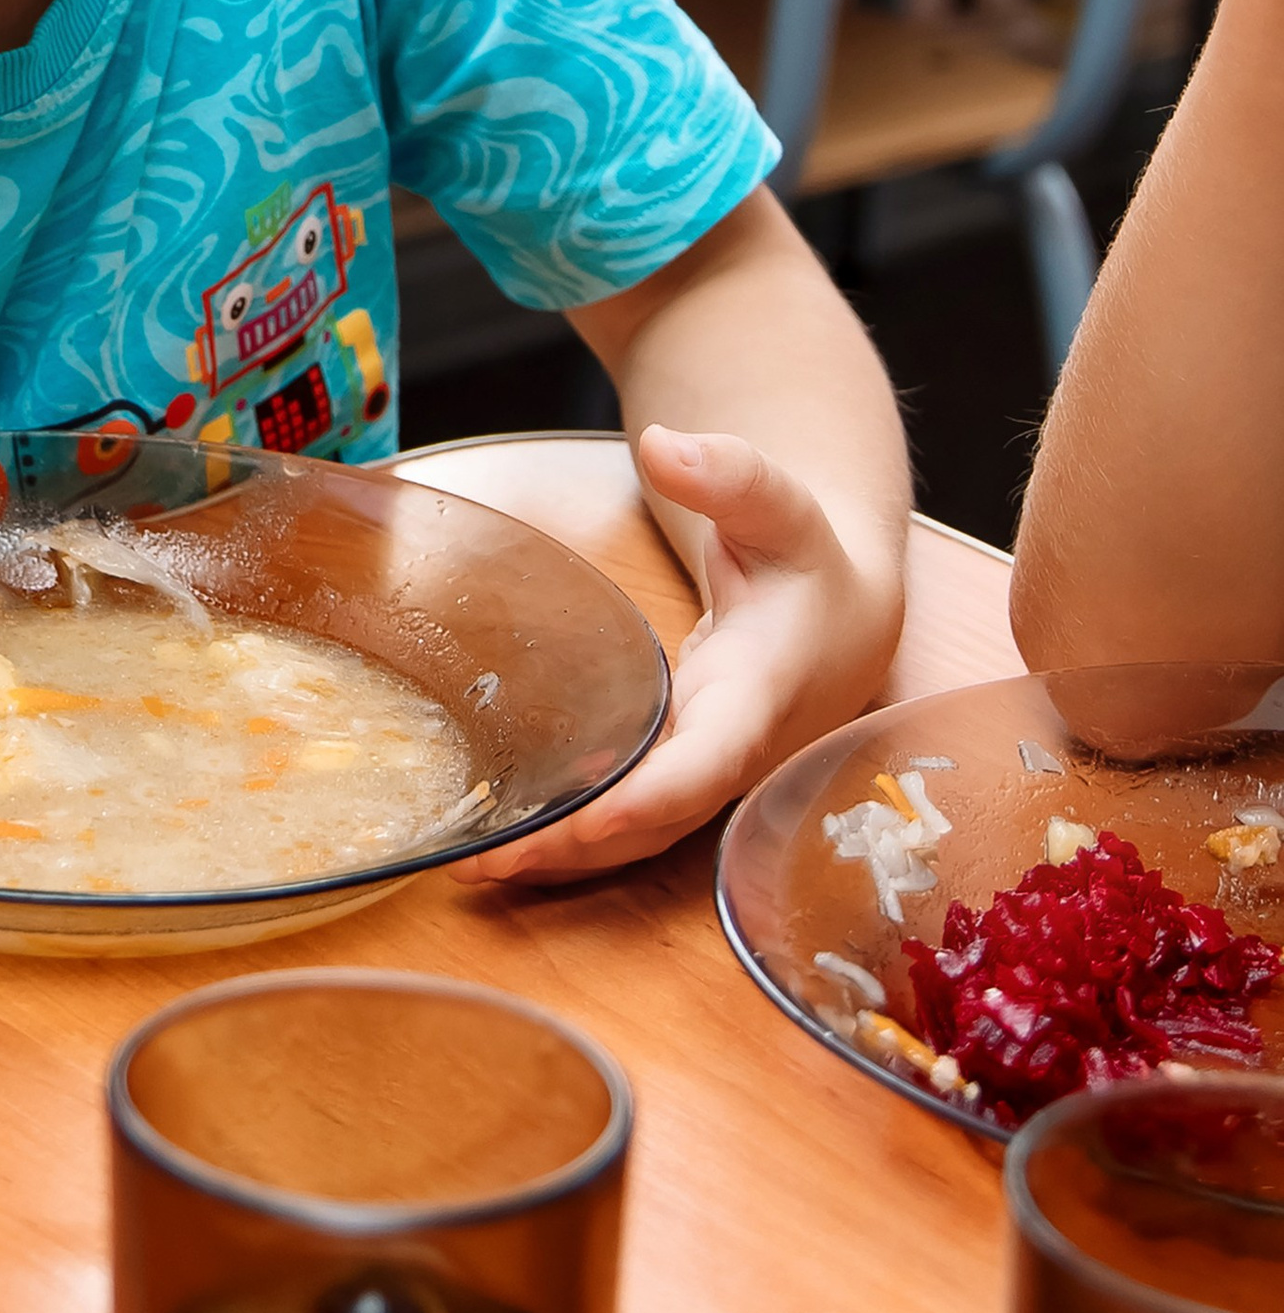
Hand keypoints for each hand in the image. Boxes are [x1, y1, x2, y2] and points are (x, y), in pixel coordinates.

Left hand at [459, 426, 901, 884]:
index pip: (704, 763)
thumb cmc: (807, 561)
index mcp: (756, 695)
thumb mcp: (778, 506)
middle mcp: (733, 755)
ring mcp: (705, 775)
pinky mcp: (678, 777)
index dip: (645, 799)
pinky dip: (569, 841)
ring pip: (636, 837)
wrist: (842, 619)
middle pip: (654, 822)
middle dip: (575, 848)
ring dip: (559, 858)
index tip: (583, 820)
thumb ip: (729, 473)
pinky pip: (626, 823)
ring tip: (469, 866)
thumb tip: (666, 445)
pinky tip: (502, 846)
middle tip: (482, 862)